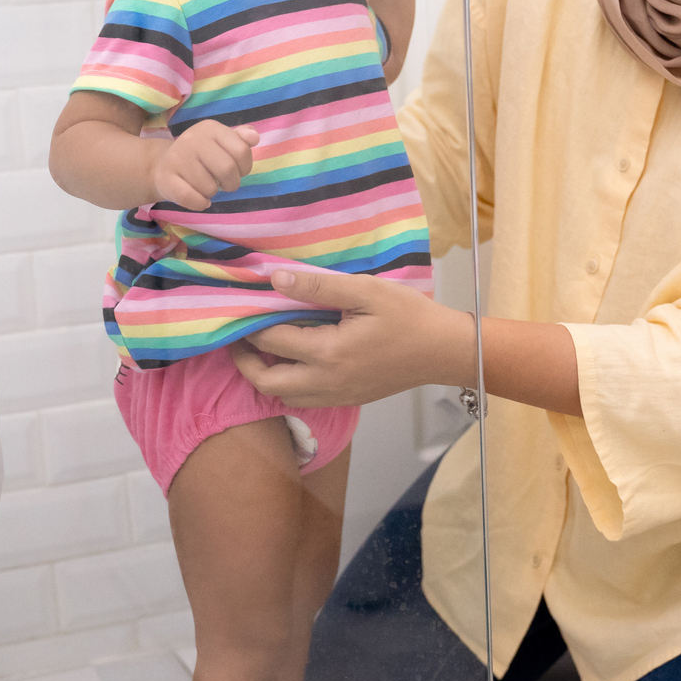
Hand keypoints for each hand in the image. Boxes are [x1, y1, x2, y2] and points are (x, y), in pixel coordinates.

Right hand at [149, 120, 257, 210]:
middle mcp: (193, 139)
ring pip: (210, 188)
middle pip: (228, 169)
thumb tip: (254, 137)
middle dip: (232, 183)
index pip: (242, 151)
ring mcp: (177, 158)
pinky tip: (199, 199)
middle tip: (224, 184)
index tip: (237, 170)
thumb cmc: (200, 155)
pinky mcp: (166, 178)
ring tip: (204, 185)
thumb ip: (240, 139)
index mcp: (210, 128)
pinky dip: (201, 203)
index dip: (245, 167)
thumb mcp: (221, 142)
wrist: (162, 164)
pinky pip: (193, 199)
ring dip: (212, 192)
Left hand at [229, 268, 469, 406]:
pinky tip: (292, 361)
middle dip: (245, 361)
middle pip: (266, 383)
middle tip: (239, 336)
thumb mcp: (365, 291)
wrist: (442, 351)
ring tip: (262, 348)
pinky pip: (304, 400)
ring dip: (266, 376)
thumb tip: (276, 280)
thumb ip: (318, 287)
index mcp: (328, 353)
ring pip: (283, 397)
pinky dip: (288, 385)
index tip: (239, 308)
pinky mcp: (347, 400)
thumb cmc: (408, 316)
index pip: (272, 342)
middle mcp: (326, 382)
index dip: (250, 325)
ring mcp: (336, 396)